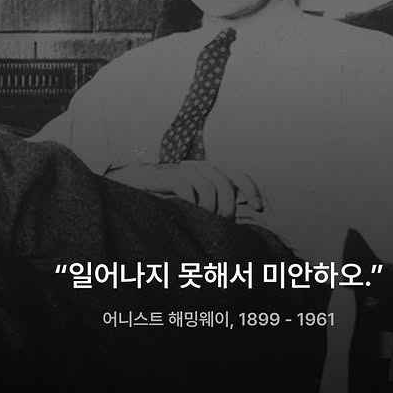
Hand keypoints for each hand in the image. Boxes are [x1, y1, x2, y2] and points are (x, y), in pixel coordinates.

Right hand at [106, 161, 262, 217]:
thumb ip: (210, 206)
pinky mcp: (170, 176)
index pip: (238, 176)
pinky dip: (193, 205)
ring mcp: (185, 170)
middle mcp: (200, 168)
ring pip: (211, 188)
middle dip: (228, 209)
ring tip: (203, 223)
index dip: (251, 190)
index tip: (259, 208)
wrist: (132, 185)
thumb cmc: (163, 198)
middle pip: (227, 185)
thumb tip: (234, 221)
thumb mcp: (191, 202)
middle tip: (221, 225)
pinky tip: (188, 214)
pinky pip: (191, 190)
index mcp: (209, 172)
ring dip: (211, 211)